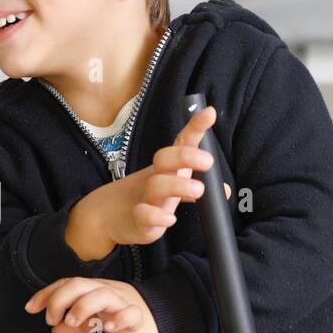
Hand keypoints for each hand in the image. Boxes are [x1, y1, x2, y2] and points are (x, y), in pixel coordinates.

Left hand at [24, 277, 160, 332]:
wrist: (162, 321)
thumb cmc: (125, 317)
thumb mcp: (96, 320)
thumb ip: (75, 326)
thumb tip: (55, 331)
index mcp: (94, 290)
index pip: (67, 284)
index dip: (47, 294)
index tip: (30, 308)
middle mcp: (107, 292)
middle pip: (81, 284)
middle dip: (60, 299)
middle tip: (51, 319)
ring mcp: (123, 303)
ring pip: (102, 294)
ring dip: (83, 306)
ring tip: (73, 321)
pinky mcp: (139, 318)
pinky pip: (130, 314)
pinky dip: (118, 319)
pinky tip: (108, 328)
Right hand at [65, 105, 229, 260]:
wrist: (108, 215)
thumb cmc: (148, 198)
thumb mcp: (173, 188)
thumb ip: (197, 185)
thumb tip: (223, 190)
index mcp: (168, 167)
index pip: (181, 143)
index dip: (195, 127)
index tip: (209, 113)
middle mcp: (156, 178)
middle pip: (165, 158)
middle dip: (186, 156)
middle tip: (208, 161)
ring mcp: (145, 198)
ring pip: (157, 186)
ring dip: (178, 185)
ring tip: (198, 190)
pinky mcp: (137, 219)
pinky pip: (144, 215)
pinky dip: (156, 216)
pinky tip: (169, 219)